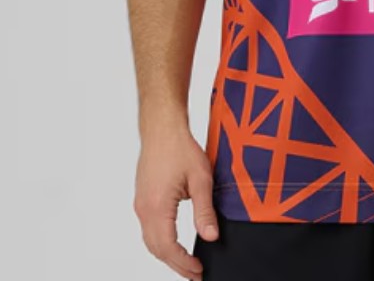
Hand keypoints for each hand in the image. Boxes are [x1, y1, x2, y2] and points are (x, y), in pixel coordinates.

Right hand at [133, 125, 218, 280]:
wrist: (162, 128)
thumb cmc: (181, 148)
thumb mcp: (201, 179)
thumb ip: (204, 211)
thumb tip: (210, 237)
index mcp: (156, 208)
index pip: (168, 248)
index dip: (183, 264)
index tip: (198, 272)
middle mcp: (143, 209)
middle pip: (157, 249)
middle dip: (176, 265)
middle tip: (195, 275)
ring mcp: (140, 204)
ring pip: (151, 240)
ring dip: (168, 255)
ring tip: (187, 263)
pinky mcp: (142, 198)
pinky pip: (149, 229)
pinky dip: (161, 242)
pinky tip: (174, 243)